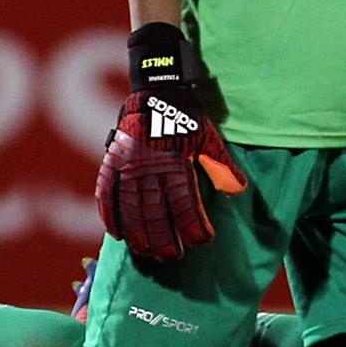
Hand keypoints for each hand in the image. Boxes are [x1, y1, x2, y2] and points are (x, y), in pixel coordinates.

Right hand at [95, 22, 248, 260]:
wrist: (155, 88)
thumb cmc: (185, 115)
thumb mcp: (209, 136)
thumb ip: (222, 165)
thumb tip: (239, 191)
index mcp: (175, 163)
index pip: (184, 205)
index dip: (194, 227)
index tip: (202, 241)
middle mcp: (149, 168)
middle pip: (154, 214)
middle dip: (164, 240)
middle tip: (170, 258)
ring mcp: (127, 165)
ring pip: (130, 208)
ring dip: (137, 234)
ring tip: (144, 252)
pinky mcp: (112, 160)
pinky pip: (106, 192)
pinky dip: (108, 213)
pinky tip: (115, 233)